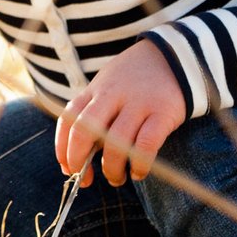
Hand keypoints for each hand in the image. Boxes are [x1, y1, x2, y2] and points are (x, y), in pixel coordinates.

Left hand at [56, 42, 186, 187]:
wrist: (174, 56)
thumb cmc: (135, 80)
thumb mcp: (108, 86)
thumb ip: (93, 114)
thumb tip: (77, 157)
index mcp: (96, 90)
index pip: (67, 120)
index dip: (63, 149)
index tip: (68, 168)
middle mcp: (113, 95)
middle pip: (85, 131)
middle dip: (80, 160)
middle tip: (88, 180)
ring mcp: (138, 103)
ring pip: (116, 143)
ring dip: (112, 168)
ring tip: (117, 178)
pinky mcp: (163, 112)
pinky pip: (146, 145)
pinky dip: (138, 165)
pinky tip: (138, 171)